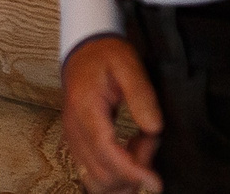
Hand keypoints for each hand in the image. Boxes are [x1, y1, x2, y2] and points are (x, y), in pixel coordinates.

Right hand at [61, 34, 163, 193]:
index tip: (155, 181)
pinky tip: (131, 152)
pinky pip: (93, 170)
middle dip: (132, 172)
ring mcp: (74, 135)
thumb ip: (142, 95)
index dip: (131, 171)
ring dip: (123, 175)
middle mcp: (74, 126)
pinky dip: (116, 172)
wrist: (84, 49)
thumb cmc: (106, 55)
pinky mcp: (77, 140)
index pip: (105, 150)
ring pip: (95, 177)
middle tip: (151, 145)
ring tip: (142, 147)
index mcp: (86, 107)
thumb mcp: (129, 65)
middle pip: (100, 172)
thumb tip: (153, 128)